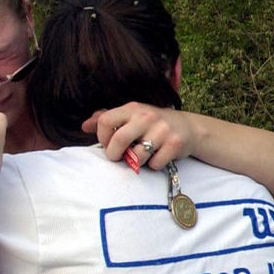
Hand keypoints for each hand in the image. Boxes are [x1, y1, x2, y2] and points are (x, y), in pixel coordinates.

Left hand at [82, 102, 196, 170]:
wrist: (188, 128)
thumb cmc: (153, 124)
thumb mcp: (131, 116)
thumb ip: (108, 119)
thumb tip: (84, 126)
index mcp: (132, 108)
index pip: (105, 121)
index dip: (102, 137)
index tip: (108, 144)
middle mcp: (147, 116)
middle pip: (119, 140)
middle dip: (114, 154)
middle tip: (118, 157)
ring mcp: (162, 130)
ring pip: (138, 156)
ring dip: (136, 162)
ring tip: (141, 156)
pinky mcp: (175, 144)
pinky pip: (155, 164)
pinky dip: (154, 165)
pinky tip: (158, 157)